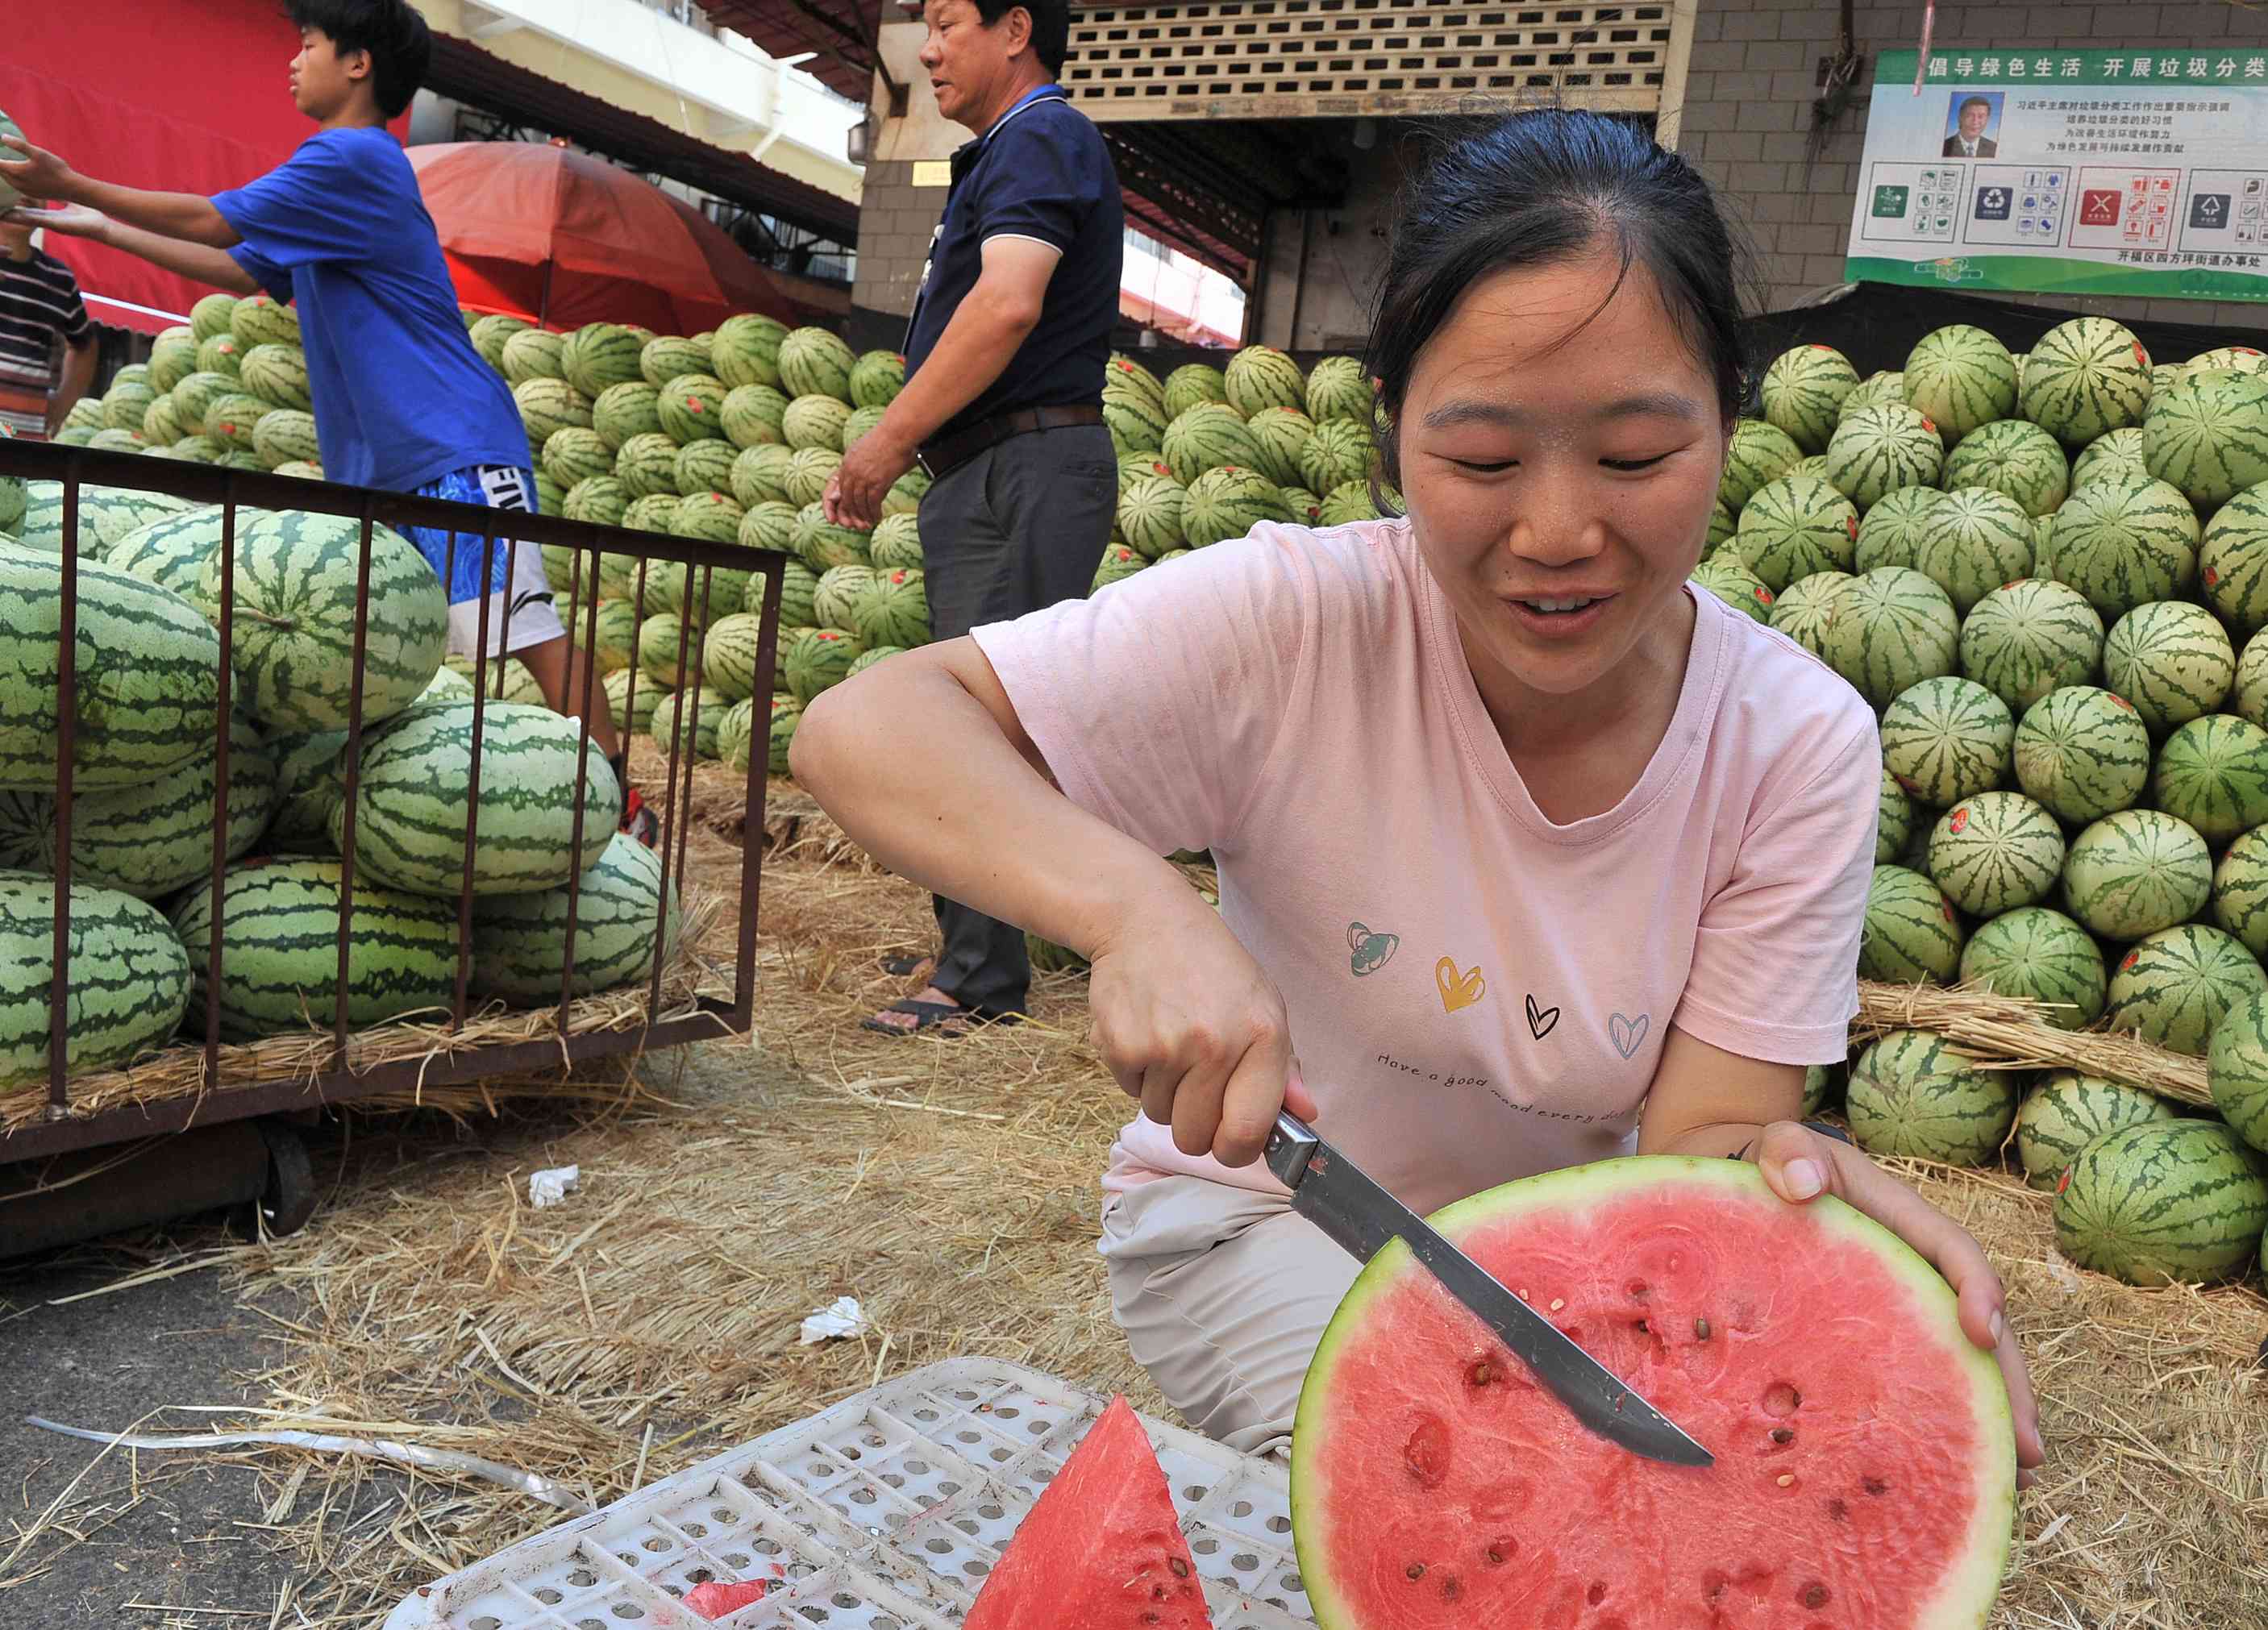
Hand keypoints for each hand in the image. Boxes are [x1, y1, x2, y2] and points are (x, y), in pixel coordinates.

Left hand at [0, 137, 79, 202]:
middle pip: (0, 172)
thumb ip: (19, 144)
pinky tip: (18, 173)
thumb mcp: (38, 153)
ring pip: (7, 179)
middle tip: (2, 158)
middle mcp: (16, 182)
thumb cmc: (55, 169)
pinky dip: (13, 178)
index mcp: (16, 171)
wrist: (70, 188)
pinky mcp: (30, 194)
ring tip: (5, 164)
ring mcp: (23, 190)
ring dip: (5, 172)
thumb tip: (3, 137)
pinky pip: (16, 185)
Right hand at [5, 202, 107, 240]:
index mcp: (48, 216)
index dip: (14, 207)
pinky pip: (34, 220)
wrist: (101, 227)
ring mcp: (48, 224)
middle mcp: (45, 221)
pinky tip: (8, 216)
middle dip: (7, 212)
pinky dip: (21, 218)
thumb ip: (61, 199)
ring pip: (23, 219)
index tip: (2, 202)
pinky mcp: (53, 225)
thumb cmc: (88, 217)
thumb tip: (56, 190)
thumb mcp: (70, 204)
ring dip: (9, 216)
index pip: (27, 210)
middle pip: (21, 216)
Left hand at [823, 426, 915, 531]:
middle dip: (851, 513)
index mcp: (847, 461)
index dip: (839, 503)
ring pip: (858, 503)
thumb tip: (859, 476)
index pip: (837, 487)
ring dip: (863, 516)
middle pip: (847, 498)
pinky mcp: (877, 482)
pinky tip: (877, 518)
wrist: (898, 432)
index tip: (841, 513)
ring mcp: (863, 477)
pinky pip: (872, 504)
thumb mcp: (865, 449)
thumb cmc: (888, 438)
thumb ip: (859, 463)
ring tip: (868, 523)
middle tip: (856, 523)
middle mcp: (851, 470)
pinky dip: (874, 513)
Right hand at [1083, 880, 1317, 1168]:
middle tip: (1194, 1082)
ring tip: (1170, 1042)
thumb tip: (1305, 1115)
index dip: (1236, 1149)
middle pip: (1196, 1139)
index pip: (1248, 1133)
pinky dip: (1135, 1072)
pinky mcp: (1121, 1046)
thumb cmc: (1211, 966)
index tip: (1229, 1141)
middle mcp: (1216, 1045)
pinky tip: (1146, 1030)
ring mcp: (1166, 1047)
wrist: (1144, 919)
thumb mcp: (1263, 1003)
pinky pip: (1129, 1091)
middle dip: (1193, 1123)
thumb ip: (1283, 1067)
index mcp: (1263, 1036)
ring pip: (1160, 1116)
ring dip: (1163, 1092)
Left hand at [1748, 1121, 2045, 1490]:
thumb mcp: (1781, 1146)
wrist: (1761, 1190)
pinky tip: (1949, 1476)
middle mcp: (1922, 1275)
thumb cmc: (1780, 1169)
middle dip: (2008, 1386)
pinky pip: (1922, 1382)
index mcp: (1907, 1225)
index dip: (1977, 1290)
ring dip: (1989, 1421)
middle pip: (1982, 1330)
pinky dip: (1942, 1425)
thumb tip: (1799, 1181)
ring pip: (1961, 1368)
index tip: (1984, 1330)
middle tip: (2027, 1448)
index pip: (1956, 1255)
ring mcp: (1909, 1314)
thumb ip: (1788, 1151)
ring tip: (2014, 1482)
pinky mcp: (1886, 1345)